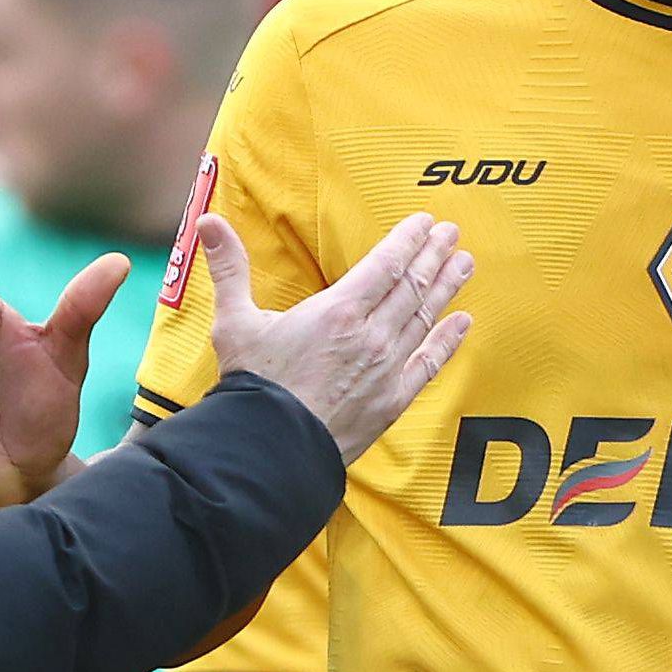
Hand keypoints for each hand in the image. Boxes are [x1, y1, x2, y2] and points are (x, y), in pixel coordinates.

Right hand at [202, 211, 471, 462]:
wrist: (270, 449)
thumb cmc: (253, 385)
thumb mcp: (234, 321)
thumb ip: (229, 268)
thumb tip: (207, 223)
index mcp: (338, 310)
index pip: (386, 263)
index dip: (409, 239)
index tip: (425, 222)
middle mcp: (371, 335)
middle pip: (412, 285)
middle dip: (434, 256)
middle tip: (452, 233)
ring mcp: (387, 368)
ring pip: (425, 318)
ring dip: (446, 288)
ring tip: (464, 264)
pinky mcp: (393, 400)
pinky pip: (429, 364)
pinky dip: (447, 341)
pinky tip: (462, 323)